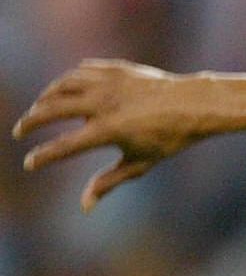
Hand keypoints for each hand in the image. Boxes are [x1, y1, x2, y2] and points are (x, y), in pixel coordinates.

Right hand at [14, 59, 206, 210]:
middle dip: (31, 121)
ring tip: (40, 109)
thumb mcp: (140, 163)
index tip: (29, 163)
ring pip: (62, 84)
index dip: (43, 156)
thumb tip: (84, 207)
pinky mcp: (115, 69)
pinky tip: (63, 89)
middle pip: (52, 109)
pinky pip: (81, 71)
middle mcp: (104, 104)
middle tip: (20, 131)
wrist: (195, 104)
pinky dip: (68, 80)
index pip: (65, 146)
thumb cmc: (168, 138)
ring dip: (46, 97)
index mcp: (109, 130)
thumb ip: (108, 182)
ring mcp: (109, 83)